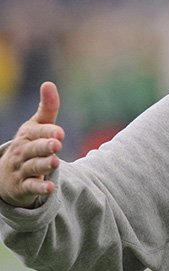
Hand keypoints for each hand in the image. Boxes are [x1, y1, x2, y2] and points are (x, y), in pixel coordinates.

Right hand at [0, 82, 64, 207]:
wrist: (7, 175)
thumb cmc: (29, 144)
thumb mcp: (37, 126)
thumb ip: (47, 107)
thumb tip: (48, 83)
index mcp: (27, 135)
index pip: (37, 132)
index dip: (48, 132)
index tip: (60, 133)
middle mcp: (23, 152)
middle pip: (34, 149)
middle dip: (45, 146)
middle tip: (57, 145)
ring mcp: (22, 169)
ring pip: (33, 167)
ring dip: (44, 165)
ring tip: (56, 162)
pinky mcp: (24, 186)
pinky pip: (31, 187)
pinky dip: (40, 188)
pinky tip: (50, 187)